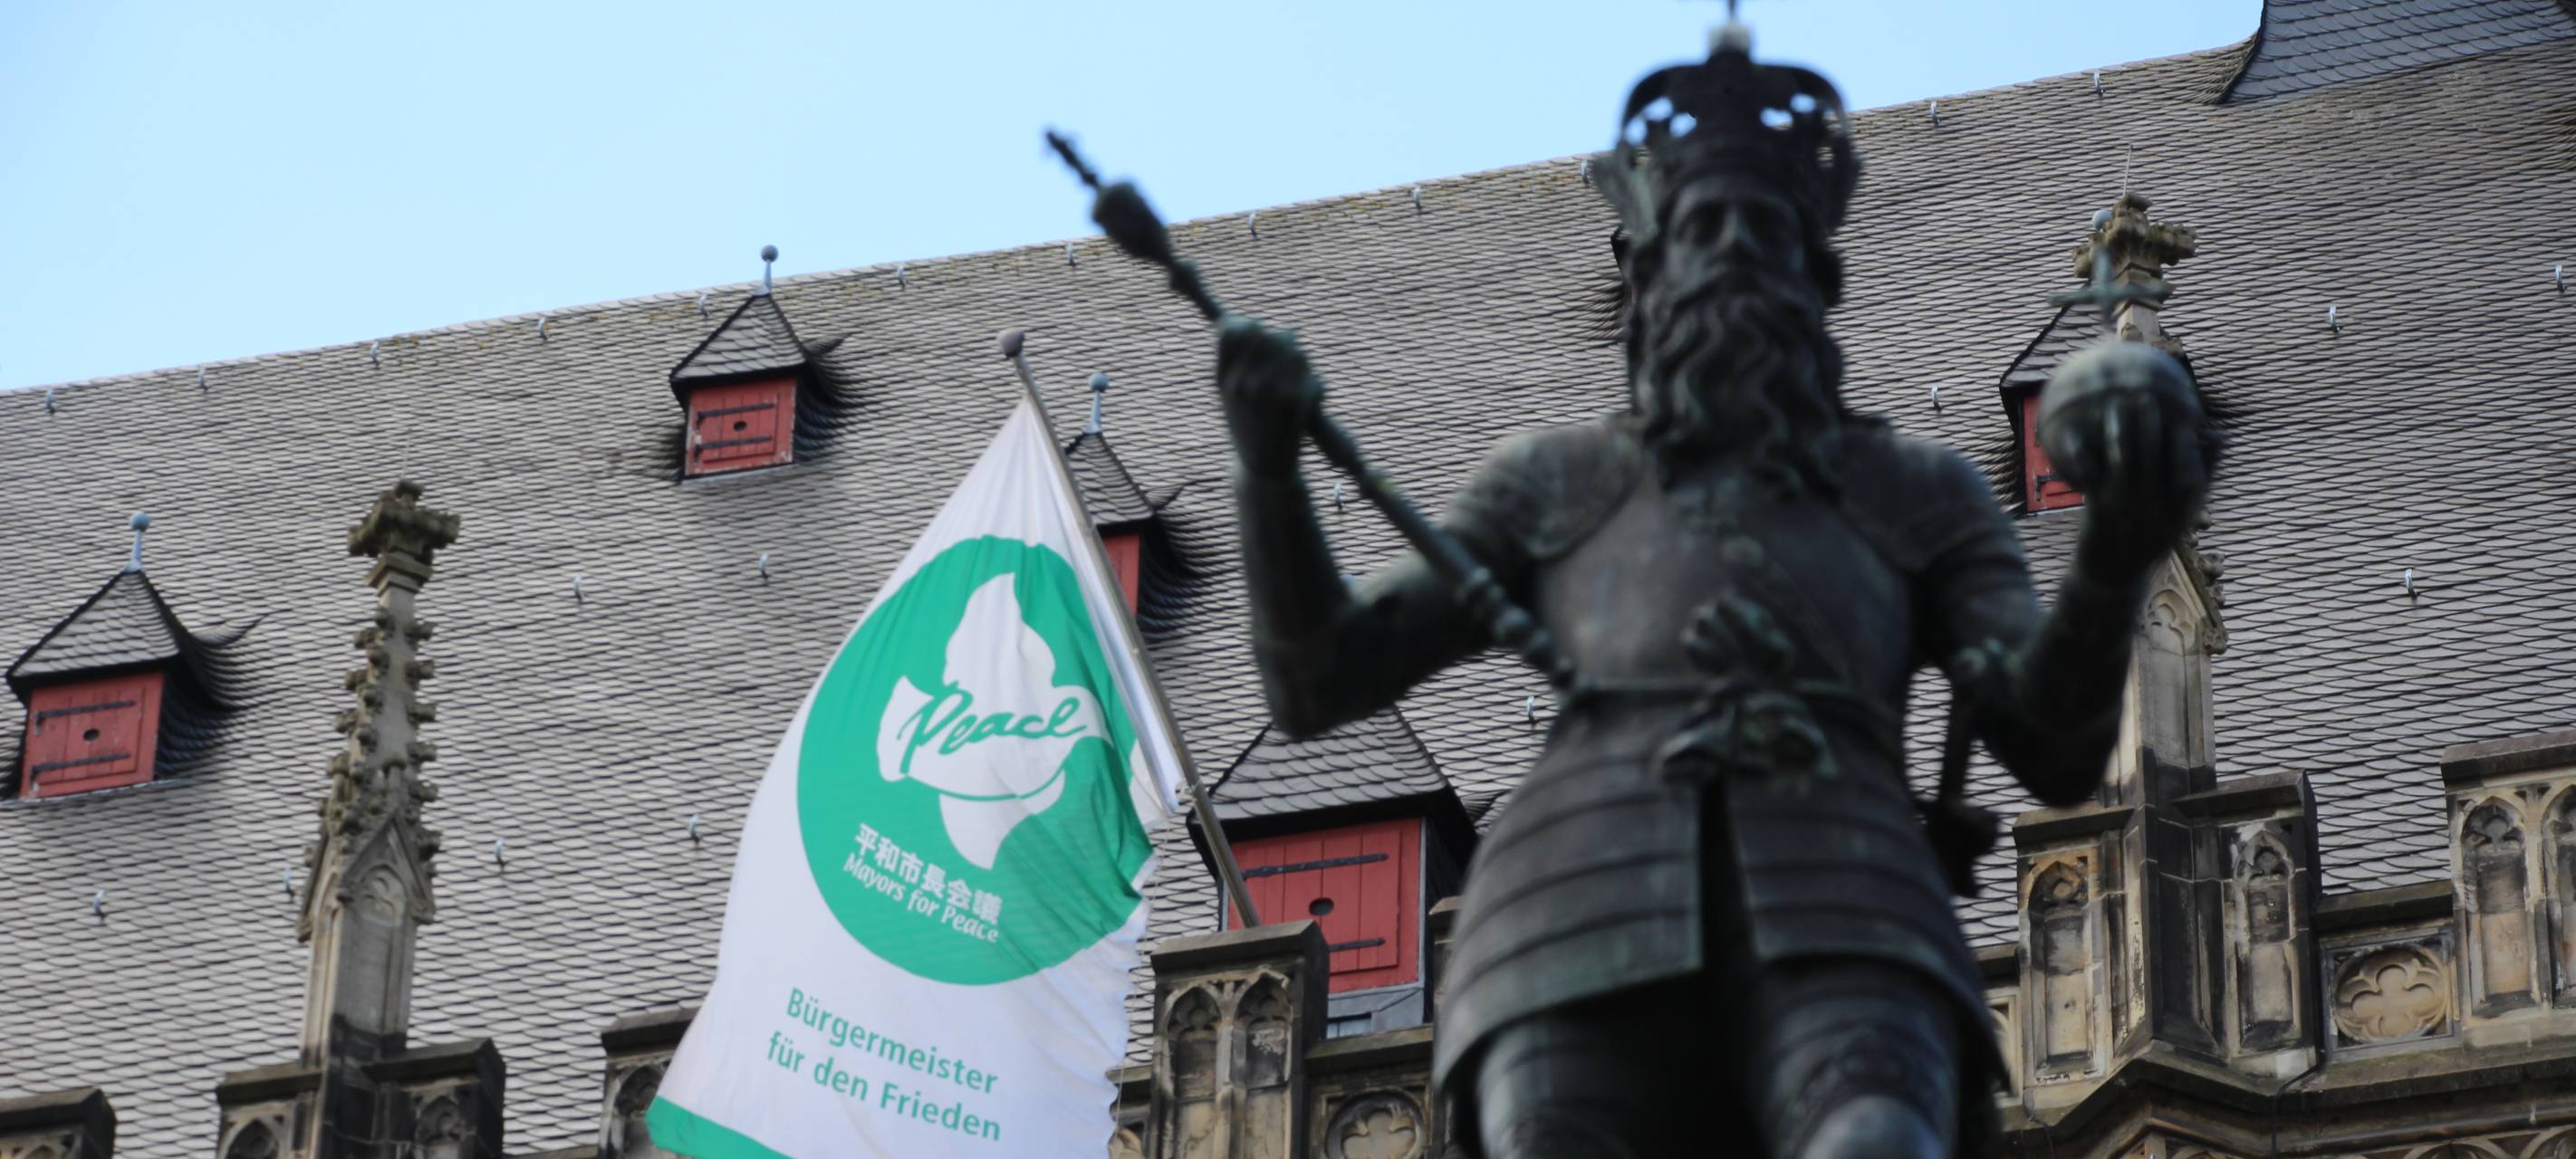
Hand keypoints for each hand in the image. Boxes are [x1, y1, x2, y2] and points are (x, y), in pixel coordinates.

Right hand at [1216, 315, 1319, 476]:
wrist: (1261, 469)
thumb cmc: (1247, 425)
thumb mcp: (1228, 393)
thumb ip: (1232, 358)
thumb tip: (1239, 319)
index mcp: (1224, 379)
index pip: (1235, 330)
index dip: (1250, 326)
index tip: (1258, 330)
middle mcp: (1243, 384)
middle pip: (1270, 336)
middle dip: (1283, 342)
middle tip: (1290, 355)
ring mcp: (1268, 394)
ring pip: (1296, 354)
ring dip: (1303, 365)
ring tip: (1301, 381)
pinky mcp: (1293, 407)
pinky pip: (1312, 379)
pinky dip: (1316, 387)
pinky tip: (1312, 401)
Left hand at [2037, 342, 2209, 575]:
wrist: (2115, 575)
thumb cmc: (2151, 535)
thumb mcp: (2183, 511)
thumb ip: (2202, 474)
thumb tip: (2220, 433)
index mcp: (2181, 511)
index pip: (2191, 470)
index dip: (2186, 440)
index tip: (2186, 411)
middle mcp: (2157, 511)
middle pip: (2156, 460)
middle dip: (2151, 424)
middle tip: (2145, 394)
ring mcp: (2128, 512)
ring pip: (2126, 462)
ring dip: (2122, 429)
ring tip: (2116, 401)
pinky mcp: (2100, 512)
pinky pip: (2096, 474)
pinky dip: (2091, 449)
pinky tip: (2083, 428)